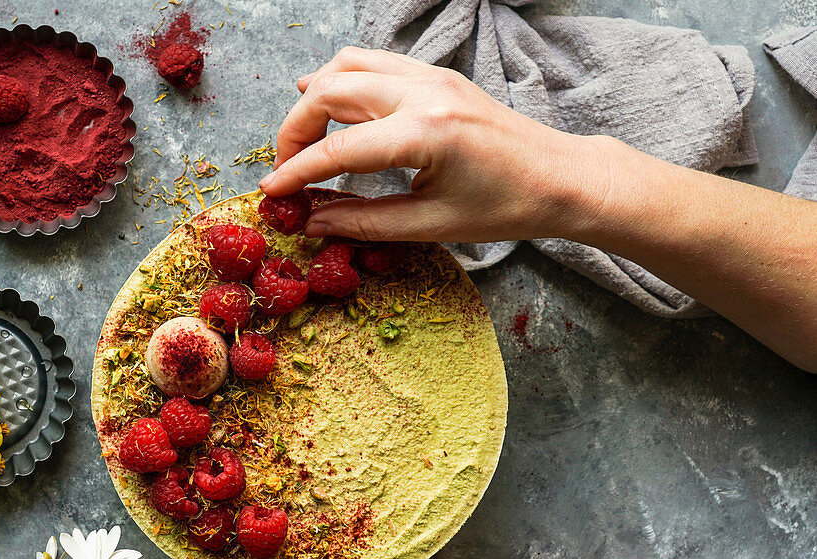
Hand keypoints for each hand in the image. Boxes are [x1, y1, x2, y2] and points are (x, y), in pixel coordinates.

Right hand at [260, 46, 611, 242]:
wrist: (560, 178)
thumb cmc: (505, 207)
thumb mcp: (430, 225)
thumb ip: (362, 222)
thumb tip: (310, 221)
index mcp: (424, 134)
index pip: (337, 149)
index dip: (295, 172)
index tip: (270, 191)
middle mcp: (423, 93)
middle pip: (329, 91)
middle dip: (294, 129)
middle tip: (285, 168)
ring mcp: (431, 76)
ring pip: (348, 64)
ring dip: (314, 96)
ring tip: (302, 137)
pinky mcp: (436, 75)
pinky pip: (373, 62)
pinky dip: (342, 80)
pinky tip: (332, 106)